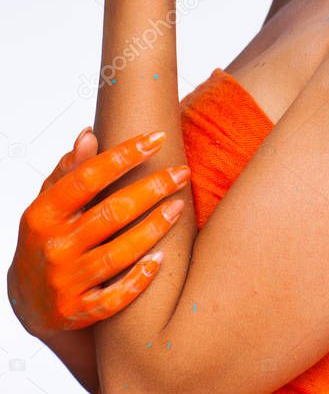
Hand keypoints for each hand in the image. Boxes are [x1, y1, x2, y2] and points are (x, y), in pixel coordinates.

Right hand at [7, 128, 187, 333]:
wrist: (27, 301)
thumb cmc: (47, 237)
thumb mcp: (47, 202)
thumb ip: (68, 170)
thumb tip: (88, 134)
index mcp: (43, 214)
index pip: (87, 177)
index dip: (125, 155)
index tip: (157, 138)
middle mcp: (53, 248)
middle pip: (111, 213)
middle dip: (152, 189)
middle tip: (182, 172)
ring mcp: (65, 283)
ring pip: (118, 254)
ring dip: (154, 228)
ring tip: (180, 205)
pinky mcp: (78, 312)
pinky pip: (116, 298)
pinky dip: (140, 279)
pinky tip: (162, 258)